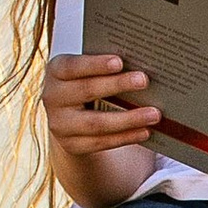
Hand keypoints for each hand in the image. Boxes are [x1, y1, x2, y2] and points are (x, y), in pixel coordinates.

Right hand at [42, 49, 161, 174]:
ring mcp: (60, 124)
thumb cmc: (88, 82)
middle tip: (144, 80)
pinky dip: (125, 137)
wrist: (71, 115)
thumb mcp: (88, 71)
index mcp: (56, 70)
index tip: (119, 61)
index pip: (73, 66)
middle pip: (86, 91)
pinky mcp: (72, 145)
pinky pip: (101, 143)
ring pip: (96, 123)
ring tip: (154, 114)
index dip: (95, 64)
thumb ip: (107, 67)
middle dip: (117, 85)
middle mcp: (52, 97)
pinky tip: (145, 131)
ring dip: (128, 118)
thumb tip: (142, 65)